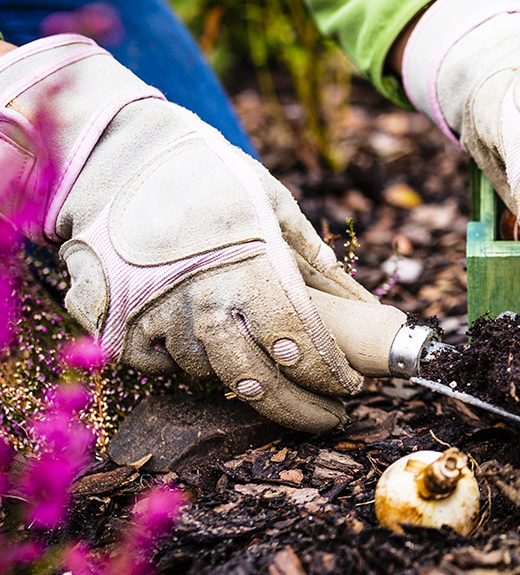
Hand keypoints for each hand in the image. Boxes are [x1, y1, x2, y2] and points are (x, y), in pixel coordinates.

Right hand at [0, 35, 391, 431]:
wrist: (116, 156)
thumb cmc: (206, 174)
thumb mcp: (269, 199)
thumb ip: (308, 249)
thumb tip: (350, 288)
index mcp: (250, 271)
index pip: (301, 345)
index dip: (329, 374)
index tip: (349, 386)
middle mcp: (203, 302)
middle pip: (257, 382)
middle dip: (299, 408)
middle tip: (327, 418)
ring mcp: (155, 316)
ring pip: (207, 373)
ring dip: (241, 376)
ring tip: (265, 367)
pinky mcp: (114, 323)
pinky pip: (155, 365)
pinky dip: (178, 363)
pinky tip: (200, 348)